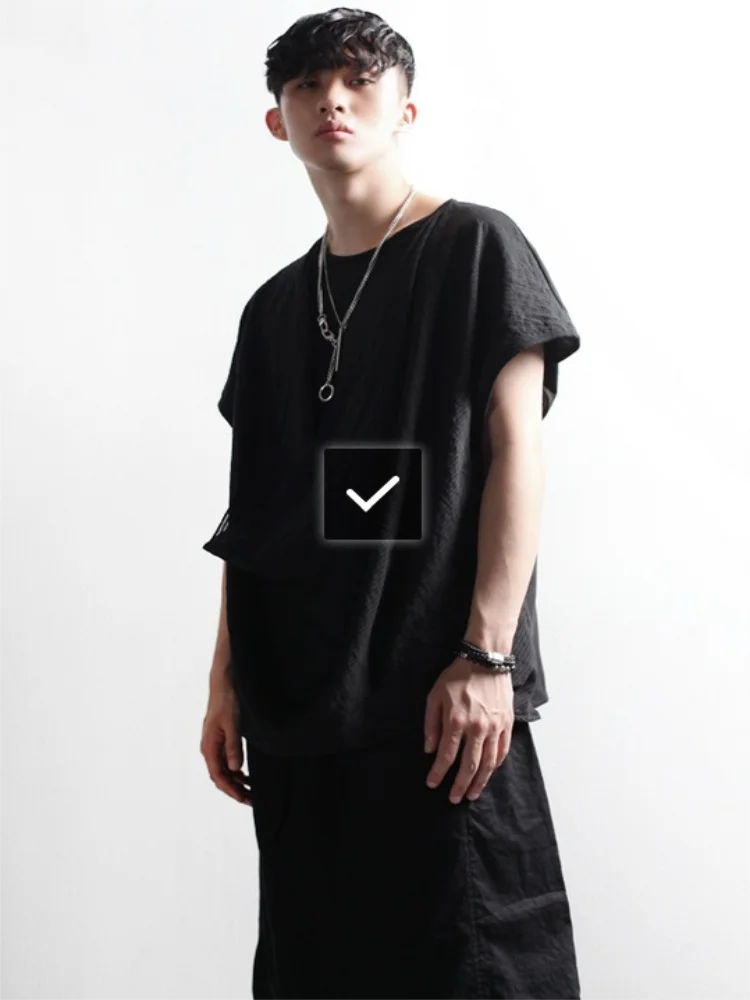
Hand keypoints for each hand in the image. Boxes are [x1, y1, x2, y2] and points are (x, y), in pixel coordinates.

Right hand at [200, 677, 252, 805]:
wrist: (223, 683)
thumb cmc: (227, 701)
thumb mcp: (233, 724)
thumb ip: (233, 746)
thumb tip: (236, 768)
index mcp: (209, 746)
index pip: (218, 776)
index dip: (231, 790)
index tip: (243, 799)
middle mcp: (209, 748)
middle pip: (221, 777)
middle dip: (235, 790)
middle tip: (252, 800)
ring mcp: (214, 745)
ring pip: (224, 771)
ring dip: (237, 782)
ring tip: (252, 792)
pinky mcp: (221, 740)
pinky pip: (227, 761)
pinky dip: (236, 771)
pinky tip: (246, 776)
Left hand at [423, 657, 513, 803]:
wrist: (486, 660)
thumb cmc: (457, 677)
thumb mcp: (435, 696)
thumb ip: (432, 724)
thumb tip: (430, 749)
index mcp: (456, 721)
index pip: (446, 756)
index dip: (438, 773)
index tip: (432, 784)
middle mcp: (477, 728)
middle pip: (469, 765)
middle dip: (459, 785)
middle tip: (454, 799)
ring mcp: (495, 727)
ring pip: (488, 762)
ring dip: (479, 781)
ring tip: (472, 794)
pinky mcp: (507, 723)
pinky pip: (502, 750)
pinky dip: (495, 765)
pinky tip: (489, 773)